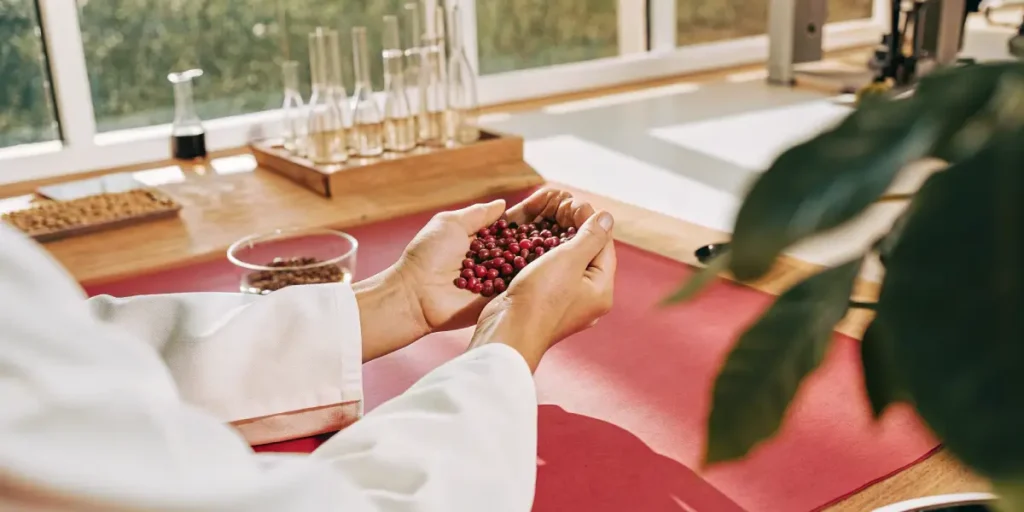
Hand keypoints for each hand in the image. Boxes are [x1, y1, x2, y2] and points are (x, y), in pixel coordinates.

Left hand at [396, 188, 583, 332]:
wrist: (415, 294)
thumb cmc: (427, 256)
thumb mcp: (451, 223)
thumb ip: (479, 215)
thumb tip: (503, 204)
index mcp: (483, 238)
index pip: (517, 221)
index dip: (537, 209)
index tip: (558, 196)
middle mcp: (496, 258)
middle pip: (531, 239)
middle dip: (552, 224)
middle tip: (576, 209)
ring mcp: (502, 277)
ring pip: (534, 259)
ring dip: (555, 245)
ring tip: (579, 226)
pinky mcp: (504, 295)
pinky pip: (528, 280)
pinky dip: (546, 268)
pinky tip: (568, 254)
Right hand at [469, 208, 616, 371]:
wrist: (507, 333)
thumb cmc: (541, 298)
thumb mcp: (569, 260)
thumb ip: (590, 237)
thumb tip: (606, 217)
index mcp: (602, 290)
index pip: (604, 245)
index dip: (590, 220)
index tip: (574, 201)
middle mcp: (588, 299)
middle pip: (587, 253)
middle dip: (574, 227)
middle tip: (560, 206)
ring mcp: (566, 303)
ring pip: (567, 262)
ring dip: (558, 238)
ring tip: (546, 218)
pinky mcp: (545, 303)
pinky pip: (551, 272)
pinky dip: (545, 254)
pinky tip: (534, 241)